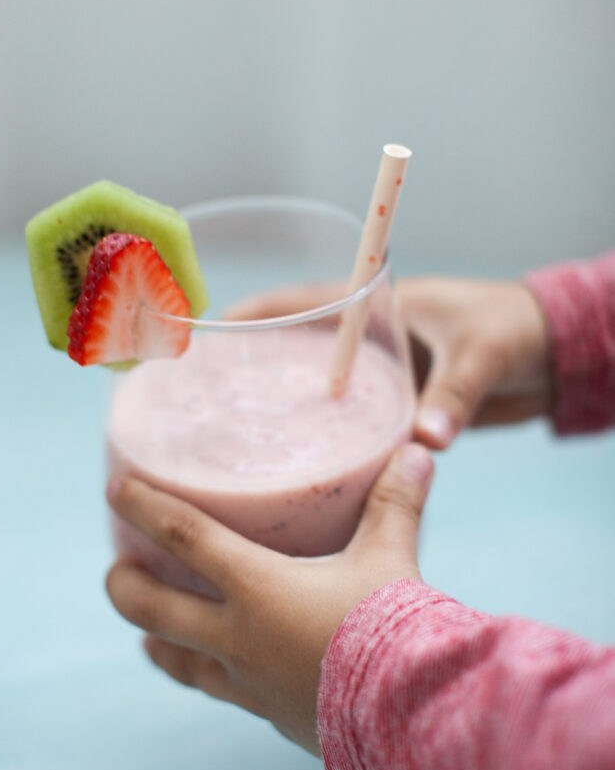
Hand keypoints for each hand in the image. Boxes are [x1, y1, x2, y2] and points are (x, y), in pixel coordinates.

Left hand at [106, 443, 433, 755]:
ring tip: (147, 636)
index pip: (184, 537)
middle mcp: (239, 637)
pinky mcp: (272, 716)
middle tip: (116, 570)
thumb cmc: (396, 630)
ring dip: (158, 643)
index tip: (114, 493)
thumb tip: (417, 450)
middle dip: (124, 588)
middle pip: (153, 610)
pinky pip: (227, 693)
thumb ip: (396, 502)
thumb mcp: (392, 557)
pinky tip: (226, 677)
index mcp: (258, 588)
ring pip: (181, 664)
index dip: (144, 509)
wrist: (411, 720)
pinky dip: (215, 678)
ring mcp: (249, 684)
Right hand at [225, 277, 553, 449]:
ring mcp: (384, 375)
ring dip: (291, 409)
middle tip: (211, 403)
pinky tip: (307, 467)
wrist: (558, 352)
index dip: (256, 314)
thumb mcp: (482, 353)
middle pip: (298, 352)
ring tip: (241, 443)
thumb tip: (428, 442)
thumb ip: (455, 394)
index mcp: (379, 306)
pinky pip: (356, 421)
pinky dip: (333, 437)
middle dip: (257, 370)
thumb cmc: (518, 329)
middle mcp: (373, 341)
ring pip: (324, 391)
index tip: (215, 335)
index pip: (302, 303)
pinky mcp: (401, 405)